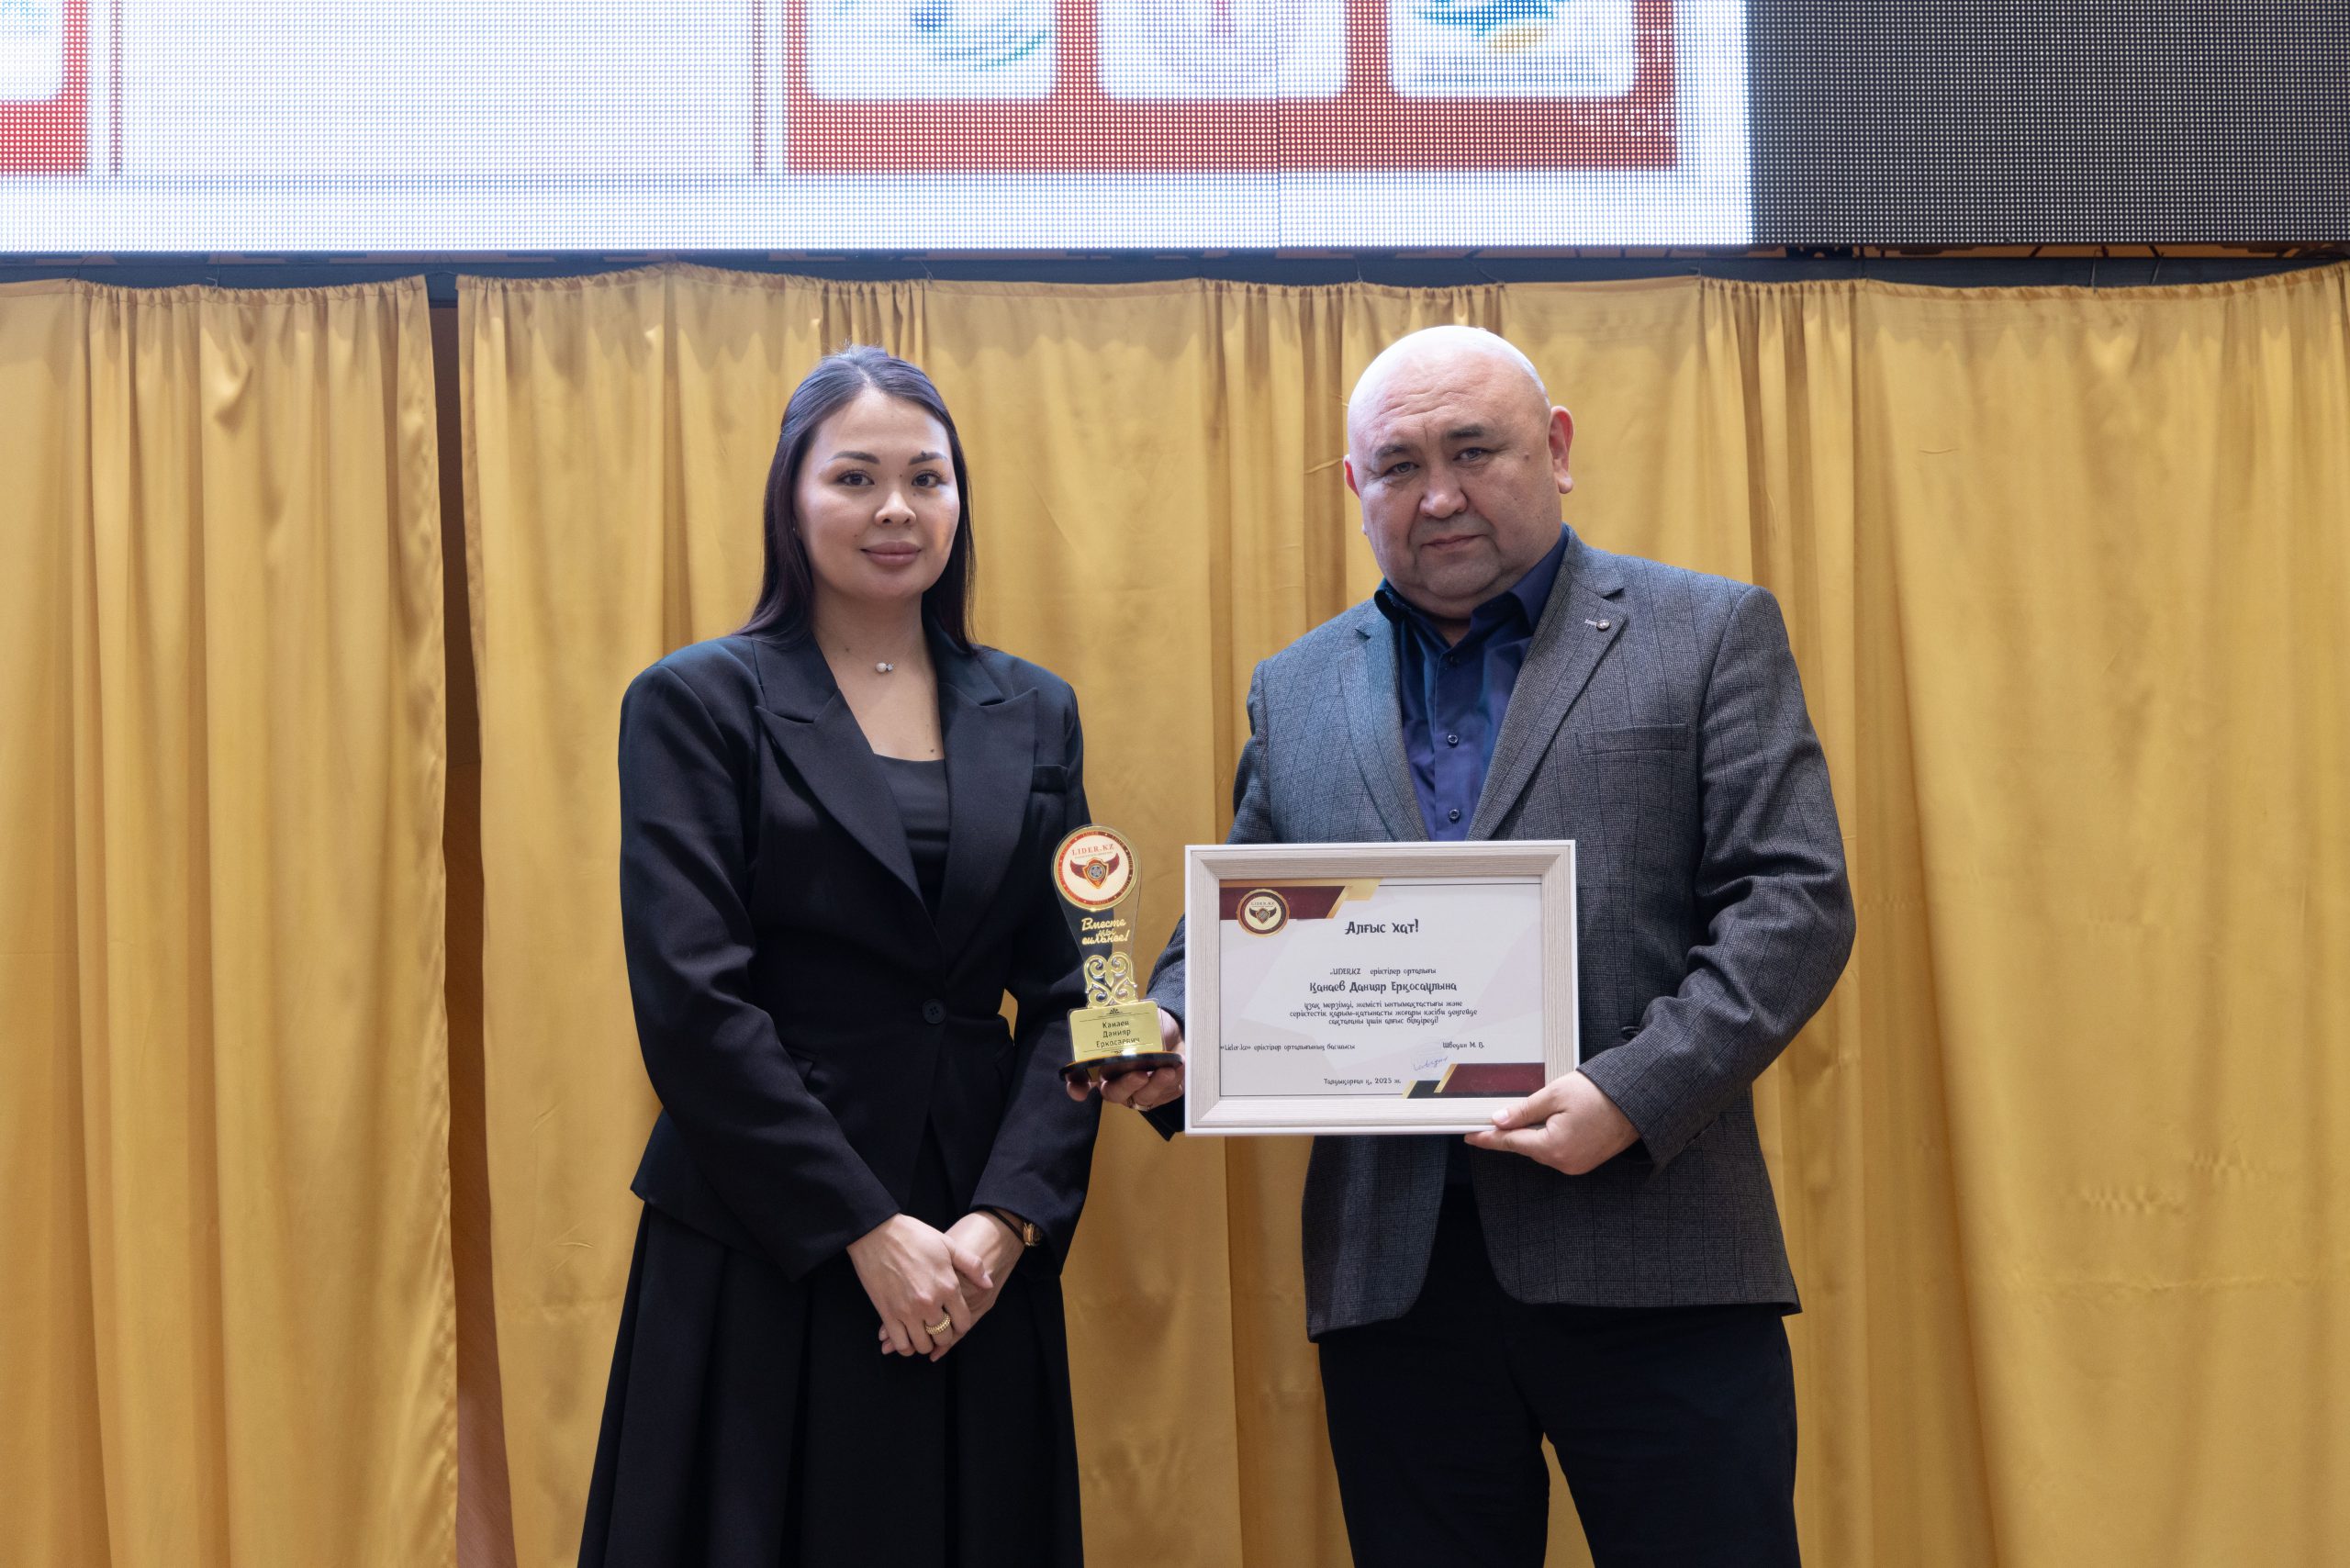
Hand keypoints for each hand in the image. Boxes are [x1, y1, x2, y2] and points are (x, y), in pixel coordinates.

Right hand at [846, 1214, 987, 1358]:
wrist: (876, 1233)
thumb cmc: (913, 1236)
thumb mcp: (948, 1244)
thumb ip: (972, 1265)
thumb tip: (988, 1283)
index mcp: (948, 1286)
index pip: (963, 1322)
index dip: (961, 1325)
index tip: (956, 1321)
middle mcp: (930, 1303)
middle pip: (944, 1336)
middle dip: (944, 1334)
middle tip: (939, 1327)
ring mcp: (907, 1311)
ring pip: (923, 1345)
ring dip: (926, 1342)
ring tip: (924, 1332)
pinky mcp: (888, 1314)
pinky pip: (901, 1343)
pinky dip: (906, 1346)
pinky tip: (908, 1337)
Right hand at [1064, 1010, 1185, 1110]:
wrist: (1175, 1030)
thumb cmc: (1147, 1025)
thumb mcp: (1133, 1015)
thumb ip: (1121, 1016)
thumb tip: (1114, 1009)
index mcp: (1102, 1063)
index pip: (1080, 1078)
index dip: (1076, 1086)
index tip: (1079, 1091)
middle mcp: (1116, 1081)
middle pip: (1113, 1093)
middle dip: (1126, 1085)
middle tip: (1140, 1074)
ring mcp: (1138, 1091)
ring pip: (1141, 1097)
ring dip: (1155, 1086)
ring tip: (1167, 1071)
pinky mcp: (1161, 1095)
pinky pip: (1165, 1096)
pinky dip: (1172, 1083)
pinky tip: (1178, 1068)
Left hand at [1463, 1070, 1639, 1175]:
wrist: (1639, 1100)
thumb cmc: (1601, 1094)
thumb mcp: (1555, 1095)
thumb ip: (1524, 1110)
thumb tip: (1499, 1120)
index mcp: (1554, 1147)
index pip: (1511, 1142)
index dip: (1489, 1138)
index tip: (1470, 1136)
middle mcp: (1565, 1162)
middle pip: (1527, 1146)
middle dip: (1513, 1131)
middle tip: (1496, 1116)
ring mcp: (1577, 1164)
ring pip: (1542, 1148)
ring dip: (1533, 1132)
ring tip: (1535, 1111)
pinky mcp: (1586, 1160)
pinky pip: (1558, 1149)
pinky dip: (1550, 1136)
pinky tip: (1551, 1120)